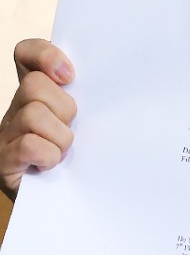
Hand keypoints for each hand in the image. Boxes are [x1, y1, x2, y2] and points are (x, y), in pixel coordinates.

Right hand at [0, 39, 76, 200]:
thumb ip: (88, 95)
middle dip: (63, 107)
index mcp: (36, 92)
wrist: (57, 201)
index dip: (45, 54)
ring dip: (59, 136)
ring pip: (33, 114)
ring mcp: (5, 134)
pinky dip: (48, 156)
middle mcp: (15, 108)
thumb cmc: (78, 155)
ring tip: (63, 150)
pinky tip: (51, 164)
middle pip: (35, 85)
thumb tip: (113, 82)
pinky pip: (29, 145)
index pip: (27, 53)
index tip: (70, 75)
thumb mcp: (85, 118)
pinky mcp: (3, 161)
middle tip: (70, 127)